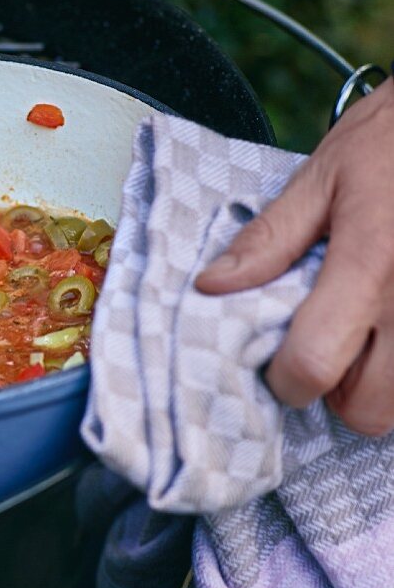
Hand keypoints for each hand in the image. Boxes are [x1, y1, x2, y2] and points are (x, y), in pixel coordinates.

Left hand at [196, 79, 393, 435]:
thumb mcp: (323, 177)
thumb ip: (269, 239)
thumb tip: (212, 286)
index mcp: (371, 265)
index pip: (315, 364)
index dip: (285, 379)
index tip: (277, 364)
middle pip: (369, 410)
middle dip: (337, 394)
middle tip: (326, 351)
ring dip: (379, 385)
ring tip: (365, 334)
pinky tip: (392, 325)